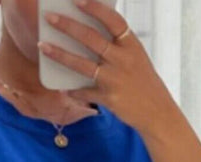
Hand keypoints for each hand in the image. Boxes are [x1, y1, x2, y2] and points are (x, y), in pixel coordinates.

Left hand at [39, 0, 175, 135]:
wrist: (157, 111)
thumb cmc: (141, 81)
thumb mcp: (134, 58)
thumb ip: (115, 47)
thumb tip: (83, 35)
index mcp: (131, 45)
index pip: (112, 20)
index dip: (95, 8)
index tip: (77, 0)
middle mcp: (123, 59)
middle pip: (91, 39)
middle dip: (68, 26)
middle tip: (49, 18)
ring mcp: (115, 80)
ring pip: (82, 65)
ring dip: (60, 54)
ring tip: (43, 46)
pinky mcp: (109, 99)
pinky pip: (84, 92)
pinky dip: (72, 90)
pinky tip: (62, 86)